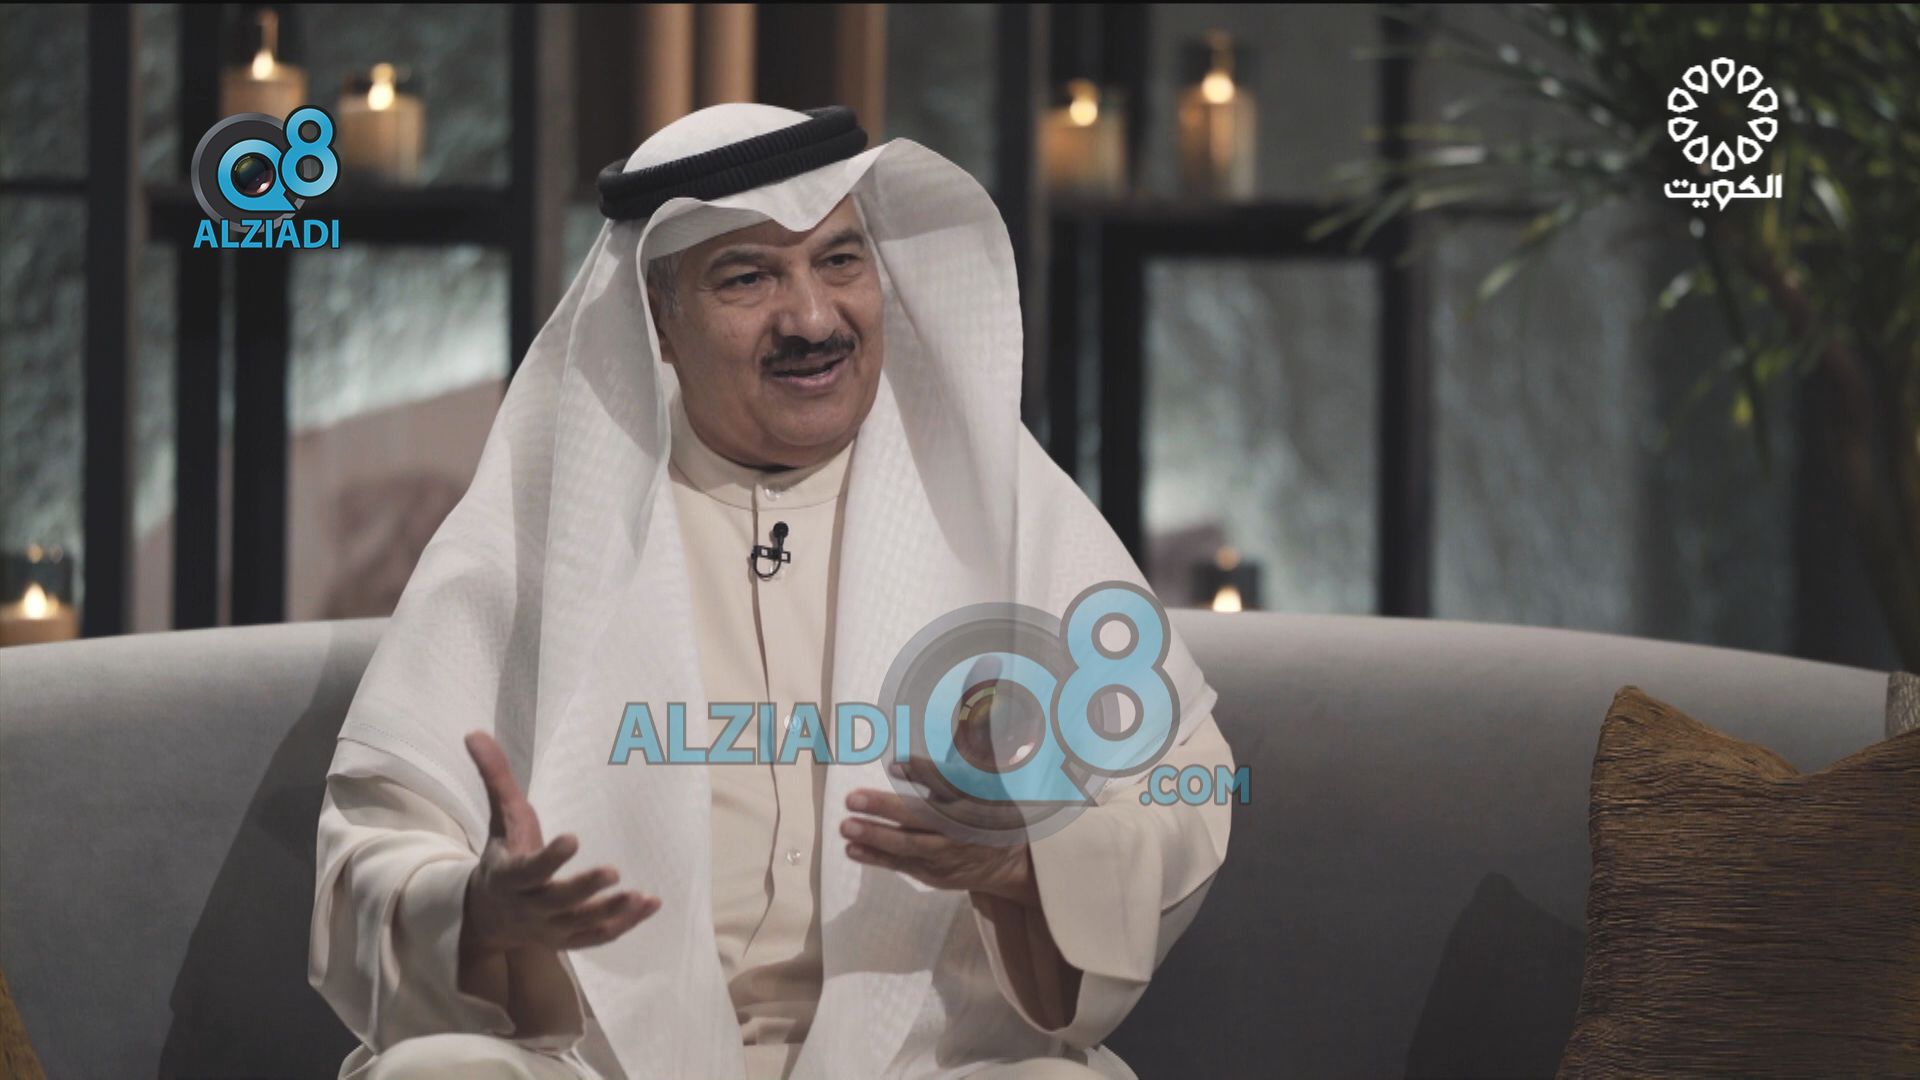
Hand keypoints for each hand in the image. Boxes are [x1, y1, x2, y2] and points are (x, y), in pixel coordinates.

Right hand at [460, 731, 660, 954]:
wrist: (490, 916)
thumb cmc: (504, 855)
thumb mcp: (500, 818)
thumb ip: (494, 777)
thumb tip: (475, 732)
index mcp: (510, 877)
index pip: (528, 870)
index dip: (549, 858)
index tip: (573, 838)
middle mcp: (529, 907)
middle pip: (557, 902)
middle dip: (583, 888)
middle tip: (613, 870)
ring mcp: (550, 928)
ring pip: (580, 925)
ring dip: (610, 912)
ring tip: (638, 895)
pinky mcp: (569, 940)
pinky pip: (598, 937)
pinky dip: (624, 924)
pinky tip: (651, 903)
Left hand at [842, 756, 1040, 907]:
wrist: (1009, 863)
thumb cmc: (991, 813)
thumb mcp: (992, 783)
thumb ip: (975, 749)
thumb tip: (970, 706)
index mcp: (975, 801)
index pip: (949, 784)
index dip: (923, 774)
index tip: (894, 765)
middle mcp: (960, 828)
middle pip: (921, 818)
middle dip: (885, 809)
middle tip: (853, 799)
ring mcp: (946, 854)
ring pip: (908, 846)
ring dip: (875, 836)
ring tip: (846, 826)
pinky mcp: (934, 872)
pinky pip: (902, 865)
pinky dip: (877, 858)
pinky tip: (852, 848)